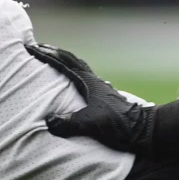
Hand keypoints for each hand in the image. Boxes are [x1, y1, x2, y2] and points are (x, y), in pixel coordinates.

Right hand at [28, 43, 178, 156]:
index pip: (64, 63)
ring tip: (51, 60)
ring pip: (78, 68)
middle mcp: (94, 81)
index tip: (31, 47)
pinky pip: (82, 79)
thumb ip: (70, 122)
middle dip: (53, 52)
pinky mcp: (102, 98)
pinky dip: (72, 74)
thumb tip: (48, 121)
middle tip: (38, 47)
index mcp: (89, 82)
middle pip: (71, 60)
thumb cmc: (121, 125)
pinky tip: (70, 82)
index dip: (46, 55)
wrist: (147, 132)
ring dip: (64, 61)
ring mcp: (99, 89)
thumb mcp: (92, 124)